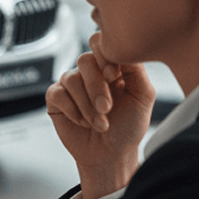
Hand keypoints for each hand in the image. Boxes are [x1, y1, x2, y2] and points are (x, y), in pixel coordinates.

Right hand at [46, 32, 154, 198]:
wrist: (111, 154)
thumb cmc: (129, 126)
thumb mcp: (143, 97)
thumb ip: (137, 70)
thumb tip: (123, 50)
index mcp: (110, 66)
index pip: (100, 44)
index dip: (104, 57)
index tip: (113, 77)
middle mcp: (89, 73)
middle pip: (84, 60)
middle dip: (96, 87)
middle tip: (106, 108)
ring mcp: (71, 85)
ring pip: (71, 79)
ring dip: (87, 105)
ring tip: (99, 123)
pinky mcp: (56, 99)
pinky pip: (58, 94)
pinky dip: (73, 110)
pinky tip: (83, 122)